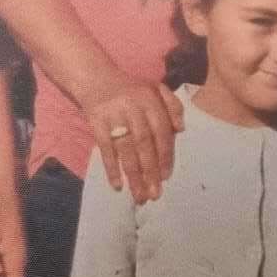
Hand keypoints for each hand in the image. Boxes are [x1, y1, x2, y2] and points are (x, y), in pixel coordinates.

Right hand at [85, 78, 184, 202]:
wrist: (96, 79)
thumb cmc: (131, 90)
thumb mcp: (155, 90)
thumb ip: (172, 106)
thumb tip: (181, 129)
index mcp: (150, 98)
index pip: (161, 130)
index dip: (165, 155)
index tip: (166, 177)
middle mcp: (133, 106)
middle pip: (144, 143)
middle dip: (150, 171)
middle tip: (155, 195)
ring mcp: (114, 114)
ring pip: (125, 149)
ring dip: (133, 175)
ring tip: (140, 196)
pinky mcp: (96, 121)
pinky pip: (105, 148)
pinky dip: (111, 168)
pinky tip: (117, 186)